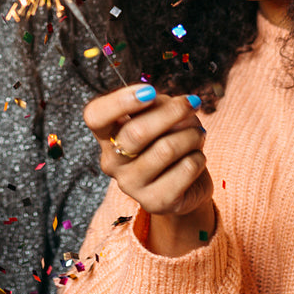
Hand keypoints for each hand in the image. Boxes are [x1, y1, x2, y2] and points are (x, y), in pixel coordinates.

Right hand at [83, 84, 215, 256]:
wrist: (183, 187)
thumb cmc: (167, 141)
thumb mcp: (158, 116)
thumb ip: (156, 105)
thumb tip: (170, 104)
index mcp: (106, 135)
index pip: (95, 115)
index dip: (120, 101)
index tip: (150, 91)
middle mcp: (112, 161)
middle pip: (136, 132)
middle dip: (172, 112)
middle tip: (192, 104)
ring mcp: (131, 185)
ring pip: (166, 149)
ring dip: (191, 135)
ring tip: (198, 134)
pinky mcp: (155, 202)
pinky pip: (185, 169)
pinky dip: (198, 157)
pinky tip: (196, 158)